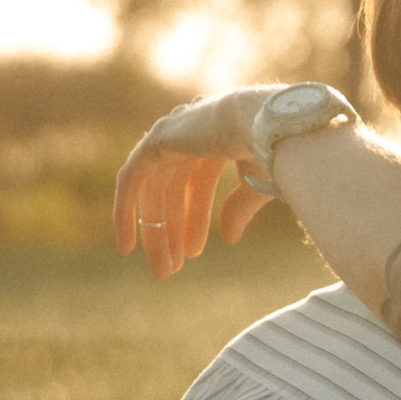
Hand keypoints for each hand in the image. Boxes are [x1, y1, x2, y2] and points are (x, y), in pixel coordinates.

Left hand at [113, 89, 285, 279]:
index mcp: (220, 137)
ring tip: (163, 269)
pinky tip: (127, 246)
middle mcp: (193, 133)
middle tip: (171, 269)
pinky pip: (131, 180)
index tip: (192, 253)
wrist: (269, 129)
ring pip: (154, 191)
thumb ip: (238, 208)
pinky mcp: (156, 140)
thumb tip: (228, 238)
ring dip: (156, 232)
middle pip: (172, 190)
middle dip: (172, 231)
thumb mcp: (257, 188)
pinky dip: (125, 212)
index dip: (194, 220)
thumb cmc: (275, 155)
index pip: (198, 182)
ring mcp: (173, 133)